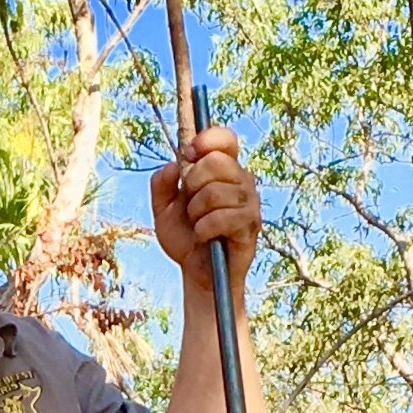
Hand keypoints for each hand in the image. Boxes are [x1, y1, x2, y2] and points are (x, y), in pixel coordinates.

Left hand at [151, 123, 261, 285]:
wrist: (196, 273)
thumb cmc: (184, 237)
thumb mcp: (162, 208)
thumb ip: (161, 183)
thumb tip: (174, 164)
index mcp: (223, 169)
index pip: (226, 139)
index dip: (207, 140)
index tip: (188, 154)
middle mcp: (241, 180)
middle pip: (215, 162)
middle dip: (192, 184)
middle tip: (190, 206)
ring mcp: (249, 201)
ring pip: (215, 192)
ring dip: (196, 212)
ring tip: (197, 225)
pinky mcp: (251, 224)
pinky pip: (222, 217)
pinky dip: (205, 229)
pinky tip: (205, 237)